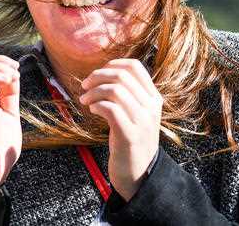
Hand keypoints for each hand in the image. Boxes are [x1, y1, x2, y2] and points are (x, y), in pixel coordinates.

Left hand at [79, 59, 162, 200]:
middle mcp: (151, 107)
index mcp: (154, 98)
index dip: (113, 64)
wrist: (139, 174)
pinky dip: (97, 105)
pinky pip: (111, 109)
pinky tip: (92, 110)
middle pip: (122, 76)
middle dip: (97, 76)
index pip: (135, 67)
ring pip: (115, 90)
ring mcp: (142, 121)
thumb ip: (129, 95)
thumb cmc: (131, 141)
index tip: (98, 73)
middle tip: (84, 86)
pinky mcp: (130, 135)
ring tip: (85, 100)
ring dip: (94, 92)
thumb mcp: (136, 114)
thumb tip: (105, 74)